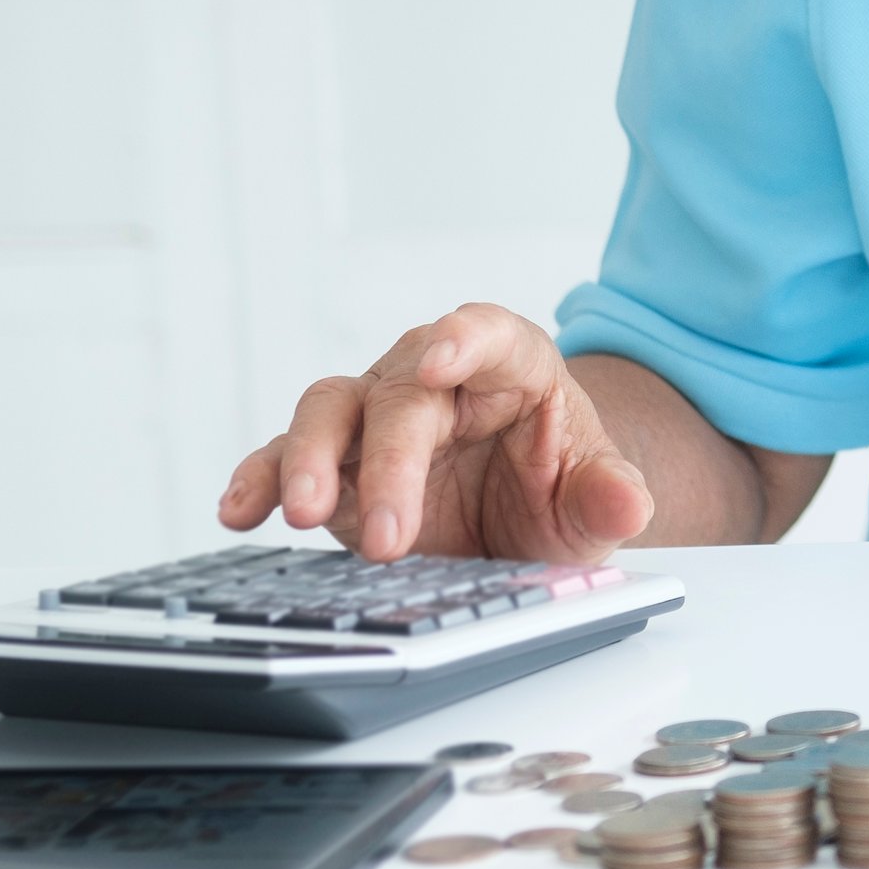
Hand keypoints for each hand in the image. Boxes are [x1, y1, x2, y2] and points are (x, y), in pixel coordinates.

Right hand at [219, 306, 654, 562]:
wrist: (523, 521)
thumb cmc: (557, 489)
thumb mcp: (592, 503)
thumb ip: (609, 499)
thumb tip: (628, 504)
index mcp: (510, 368)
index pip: (488, 333)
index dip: (464, 339)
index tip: (441, 357)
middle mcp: (434, 381)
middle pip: (401, 394)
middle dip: (390, 461)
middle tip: (391, 535)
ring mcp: (377, 419)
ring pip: (330, 409)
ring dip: (309, 458)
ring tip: (301, 514)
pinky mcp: (335, 465)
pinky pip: (286, 458)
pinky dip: (260, 479)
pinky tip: (239, 509)